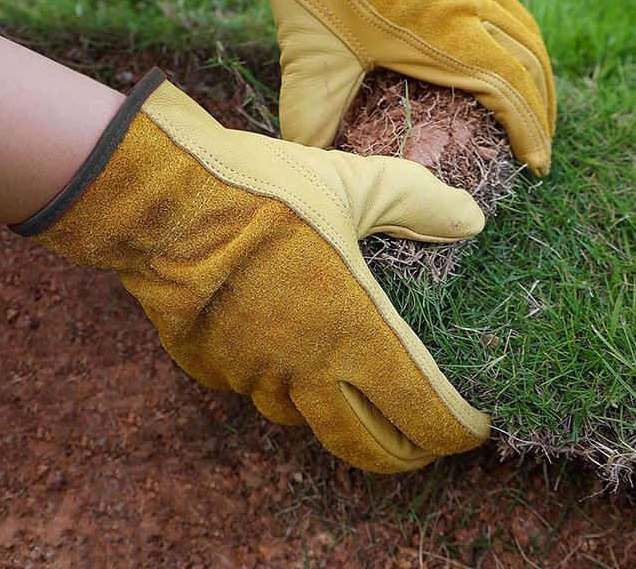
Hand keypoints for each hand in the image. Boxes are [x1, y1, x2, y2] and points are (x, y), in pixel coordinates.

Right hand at [14, 68, 489, 471]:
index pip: (422, 414)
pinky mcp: (211, 369)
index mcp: (354, 333)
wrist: (164, 206)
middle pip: (368, 447)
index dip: (455, 430)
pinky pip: (258, 391)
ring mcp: (253, 377)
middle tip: (422, 437)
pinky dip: (283, 385)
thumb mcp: (352, 184)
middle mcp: (305, 372)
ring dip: (341, 416)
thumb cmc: (262, 192)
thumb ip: (417, 203)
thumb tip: (471, 218)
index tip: (472, 427)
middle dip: (406, 451)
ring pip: (308, 421)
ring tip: (355, 393)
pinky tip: (285, 352)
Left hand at [206, 0, 555, 175]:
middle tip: (540, 148)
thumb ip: (311, 123)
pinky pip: (504, 5)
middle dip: (543, 110)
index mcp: (445, 37)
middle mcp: (468, 7)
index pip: (509, 91)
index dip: (529, 131)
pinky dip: (519, 38)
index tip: (537, 165)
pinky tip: (509, 52)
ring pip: (526, 29)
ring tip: (538, 106)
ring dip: (538, 72)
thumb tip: (310, 166)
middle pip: (530, 63)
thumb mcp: (310, 65)